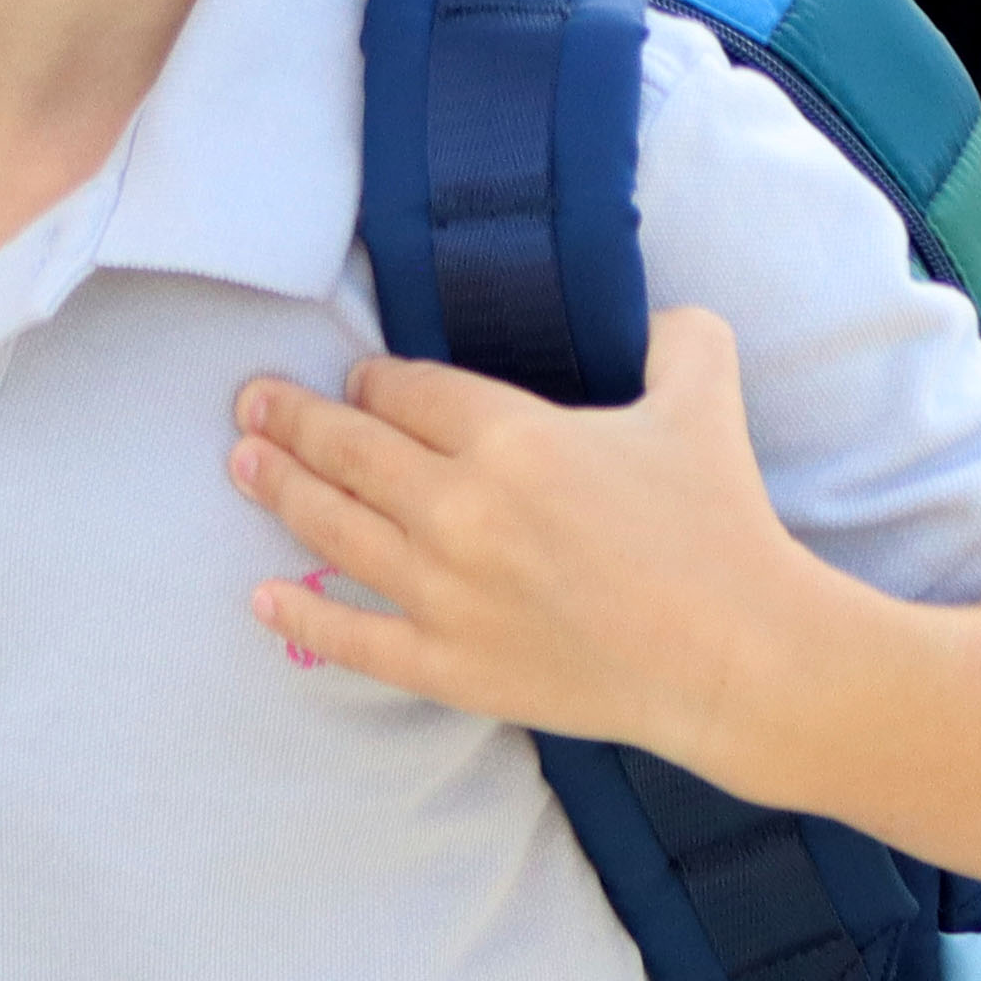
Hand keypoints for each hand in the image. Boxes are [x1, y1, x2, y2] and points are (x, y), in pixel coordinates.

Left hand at [225, 309, 858, 777]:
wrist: (739, 657)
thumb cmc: (721, 525)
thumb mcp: (705, 399)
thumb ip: (677, 336)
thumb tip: (657, 314)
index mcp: (512, 437)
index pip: (406, 392)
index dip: (372, 380)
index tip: (356, 379)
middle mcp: (460, 510)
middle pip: (350, 451)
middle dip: (291, 419)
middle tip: (250, 400)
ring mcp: (446, 594)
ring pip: (335, 530)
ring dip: (279, 490)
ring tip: (241, 462)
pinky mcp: (450, 666)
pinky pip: (354, 637)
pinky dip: (301, 616)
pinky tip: (263, 596)